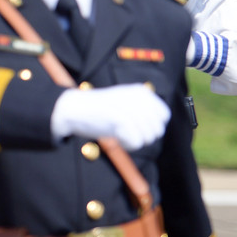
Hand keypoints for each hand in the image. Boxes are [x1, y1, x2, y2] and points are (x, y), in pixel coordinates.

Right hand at [50, 83, 170, 150]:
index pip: (164, 115)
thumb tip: (157, 128)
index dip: (153, 126)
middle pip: (157, 129)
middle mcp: (139, 97)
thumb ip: (141, 112)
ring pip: (148, 137)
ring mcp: (131, 107)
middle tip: (126, 134)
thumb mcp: (123, 103)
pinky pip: (136, 142)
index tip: (137, 128)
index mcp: (141, 92)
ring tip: (120, 135)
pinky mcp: (121, 118)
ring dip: (134, 141)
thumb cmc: (97, 110)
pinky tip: (117, 139)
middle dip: (144, 137)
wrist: (73, 108)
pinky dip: (127, 145)